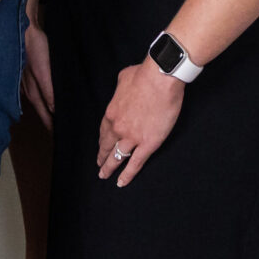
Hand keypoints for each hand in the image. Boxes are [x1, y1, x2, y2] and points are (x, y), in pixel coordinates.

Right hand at [21, 21, 54, 124]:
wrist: (22, 26)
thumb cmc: (34, 46)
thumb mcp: (43, 69)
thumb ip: (48, 91)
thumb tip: (54, 111)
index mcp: (32, 92)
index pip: (45, 116)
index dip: (53, 127)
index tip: (61, 139)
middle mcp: (27, 90)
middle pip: (42, 112)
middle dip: (50, 123)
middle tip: (61, 134)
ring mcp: (25, 83)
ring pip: (38, 103)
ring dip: (47, 112)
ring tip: (57, 121)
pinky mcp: (26, 75)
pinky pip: (36, 93)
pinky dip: (43, 100)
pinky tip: (47, 100)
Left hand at [96, 59, 184, 186]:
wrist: (160, 79)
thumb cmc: (143, 75)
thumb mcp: (123, 79)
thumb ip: (120, 91)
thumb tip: (124, 92)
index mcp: (111, 113)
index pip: (103, 132)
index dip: (102, 142)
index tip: (101, 147)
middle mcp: (118, 128)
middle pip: (106, 146)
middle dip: (102, 157)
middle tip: (99, 167)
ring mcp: (132, 137)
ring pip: (118, 157)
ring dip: (110, 168)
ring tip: (105, 176)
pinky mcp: (148, 144)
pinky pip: (135, 163)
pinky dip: (128, 175)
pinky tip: (121, 182)